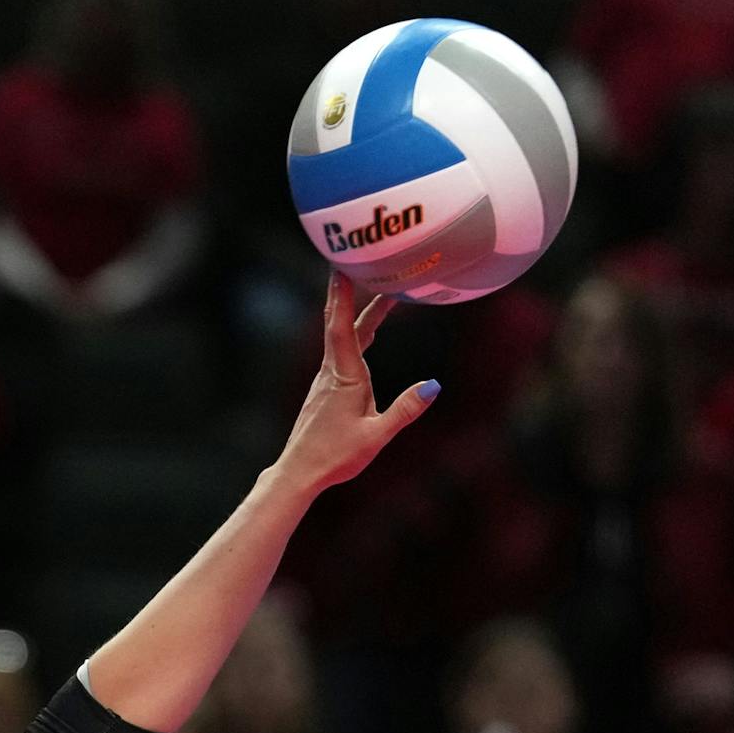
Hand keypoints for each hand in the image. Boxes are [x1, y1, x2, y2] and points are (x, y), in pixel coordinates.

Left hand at [276, 272, 437, 494]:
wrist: (299, 473)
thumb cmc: (335, 457)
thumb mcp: (377, 436)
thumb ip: (405, 410)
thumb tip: (434, 385)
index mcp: (344, 376)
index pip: (342, 325)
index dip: (343, 293)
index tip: (344, 263)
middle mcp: (332, 371)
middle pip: (341, 321)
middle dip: (353, 290)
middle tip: (363, 260)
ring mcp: (327, 378)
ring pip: (342, 335)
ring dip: (358, 310)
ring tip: (381, 290)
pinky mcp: (327, 388)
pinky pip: (342, 349)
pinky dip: (355, 331)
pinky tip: (367, 332)